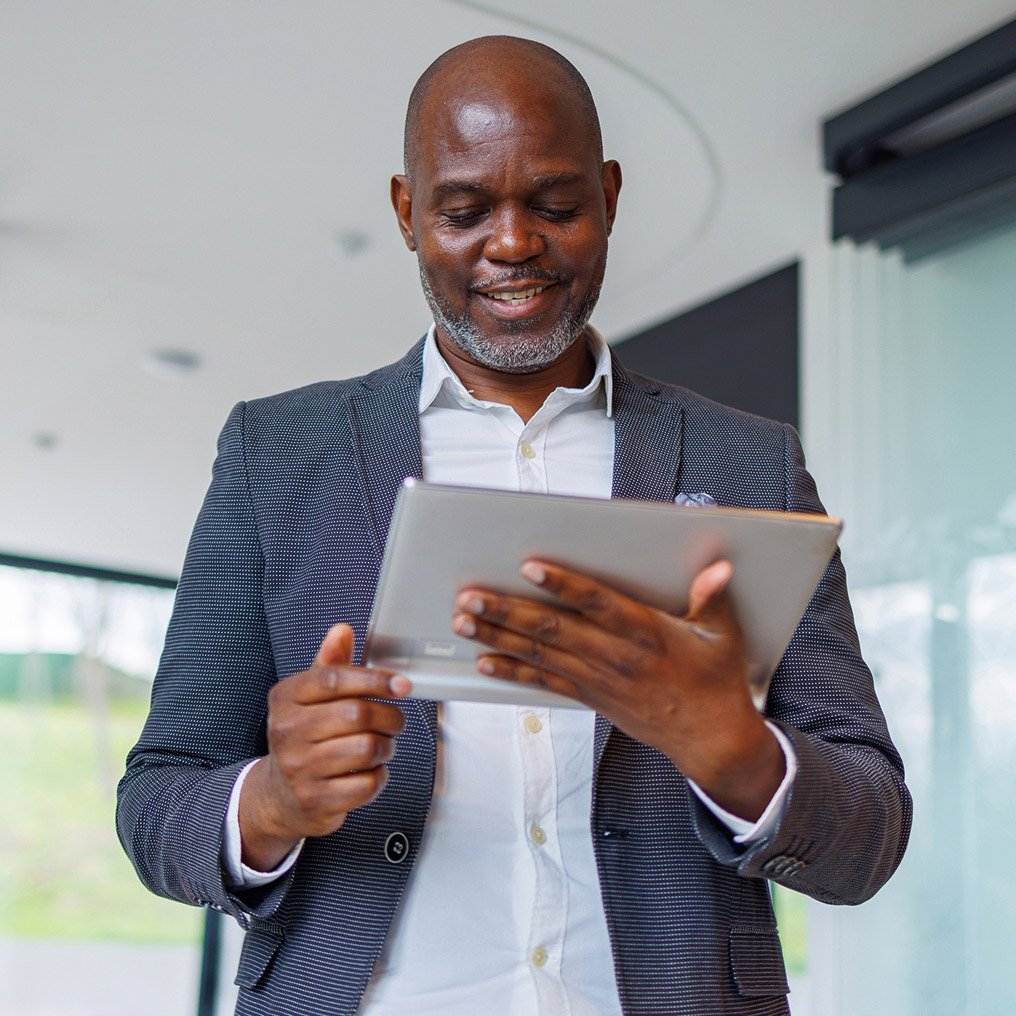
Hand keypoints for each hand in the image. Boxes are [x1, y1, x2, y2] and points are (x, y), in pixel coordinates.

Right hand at [238, 624, 411, 870]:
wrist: (280, 794)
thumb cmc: (305, 736)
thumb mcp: (310, 697)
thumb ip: (330, 664)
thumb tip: (342, 630)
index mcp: (285, 698)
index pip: (335, 679)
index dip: (375, 679)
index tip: (402, 685)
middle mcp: (286, 731)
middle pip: (357, 714)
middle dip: (389, 717)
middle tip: (394, 721)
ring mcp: (299, 768)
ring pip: (367, 749)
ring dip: (386, 747)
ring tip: (381, 745)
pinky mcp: (316, 800)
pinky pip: (367, 783)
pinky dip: (379, 776)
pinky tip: (369, 771)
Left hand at [452, 560, 783, 820]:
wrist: (709, 740)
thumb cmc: (715, 684)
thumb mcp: (723, 636)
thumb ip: (711, 597)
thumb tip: (718, 566)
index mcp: (645, 632)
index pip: (596, 602)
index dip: (562, 584)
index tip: (529, 567)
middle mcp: (614, 654)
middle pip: (552, 628)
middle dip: (507, 611)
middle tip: (471, 597)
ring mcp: (597, 678)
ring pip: (539, 653)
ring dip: (498, 637)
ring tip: (464, 622)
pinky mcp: (590, 696)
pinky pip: (544, 682)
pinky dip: (513, 671)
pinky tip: (485, 661)